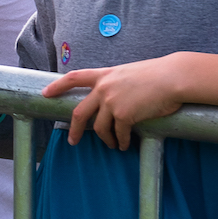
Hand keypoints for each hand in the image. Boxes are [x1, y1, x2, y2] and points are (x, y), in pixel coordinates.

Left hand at [43, 53, 213, 150]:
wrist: (173, 77)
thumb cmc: (158, 74)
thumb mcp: (129, 73)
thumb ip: (117, 84)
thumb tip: (113, 100)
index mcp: (104, 75)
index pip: (73, 78)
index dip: (57, 86)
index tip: (45, 93)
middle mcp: (103, 88)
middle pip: (79, 112)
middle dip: (75, 129)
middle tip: (73, 140)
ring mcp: (112, 102)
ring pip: (100, 128)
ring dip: (106, 139)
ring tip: (113, 145)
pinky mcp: (124, 115)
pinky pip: (118, 134)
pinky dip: (121, 142)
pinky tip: (125, 145)